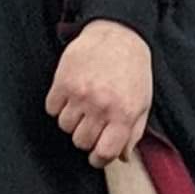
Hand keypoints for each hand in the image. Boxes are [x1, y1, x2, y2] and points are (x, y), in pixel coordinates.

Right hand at [45, 18, 155, 165]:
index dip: (99, 159)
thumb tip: (121, 158)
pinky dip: (59, 105)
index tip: (97, 155)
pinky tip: (71, 93)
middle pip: (81, 142)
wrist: (118, 34)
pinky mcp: (62, 81)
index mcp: (124, 114)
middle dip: (87, 136)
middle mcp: (101, 106)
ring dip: (72, 119)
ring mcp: (80, 94)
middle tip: (93, 121)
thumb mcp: (142, 103)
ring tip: (84, 103)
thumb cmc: (132, 70)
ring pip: (65, 127)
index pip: (104, 154)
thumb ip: (133, 133)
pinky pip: (52, 108)